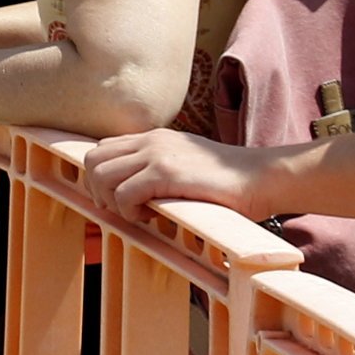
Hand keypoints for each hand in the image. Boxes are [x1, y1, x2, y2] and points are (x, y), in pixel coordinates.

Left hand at [79, 126, 283, 221]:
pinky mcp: (166, 173)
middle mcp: (150, 140)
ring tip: (136, 213)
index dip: (101, 178)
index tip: (116, 200)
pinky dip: (128, 211)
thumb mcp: (186, 164)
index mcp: (153, 137)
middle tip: (120, 210)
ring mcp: (157, 154)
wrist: (261, 177)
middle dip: (97, 189)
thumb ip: (160, 168)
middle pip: (93, 159)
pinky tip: (150, 216)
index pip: (103, 148)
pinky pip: (123, 193)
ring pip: (101, 174)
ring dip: (111, 201)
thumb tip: (134, 192)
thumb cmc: (228, 181)